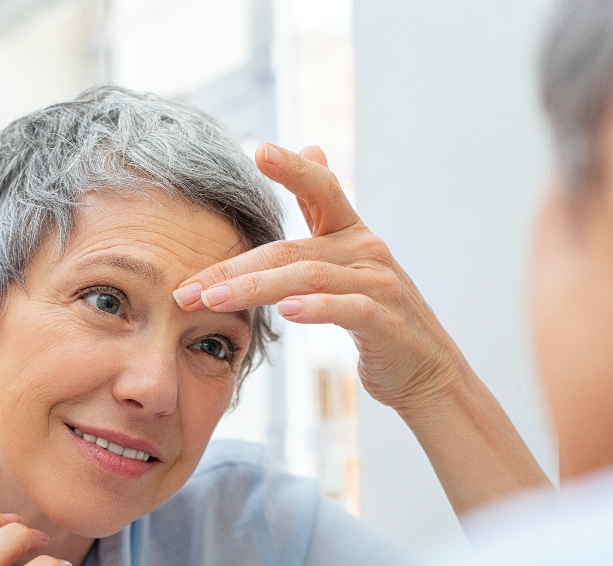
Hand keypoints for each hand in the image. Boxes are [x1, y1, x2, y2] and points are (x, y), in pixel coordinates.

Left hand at [174, 143, 549, 512]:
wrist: (424, 371)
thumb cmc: (375, 316)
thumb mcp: (349, 257)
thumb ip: (324, 209)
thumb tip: (311, 148)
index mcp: (351, 234)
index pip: (322, 191)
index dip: (293, 170)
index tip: (258, 151)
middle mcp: (367, 251)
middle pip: (289, 250)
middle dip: (233, 268)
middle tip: (188, 287)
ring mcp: (380, 285)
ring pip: (308, 277)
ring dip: (255, 289)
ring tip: (213, 300)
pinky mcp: (386, 322)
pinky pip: (347, 309)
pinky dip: (316, 309)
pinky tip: (287, 312)